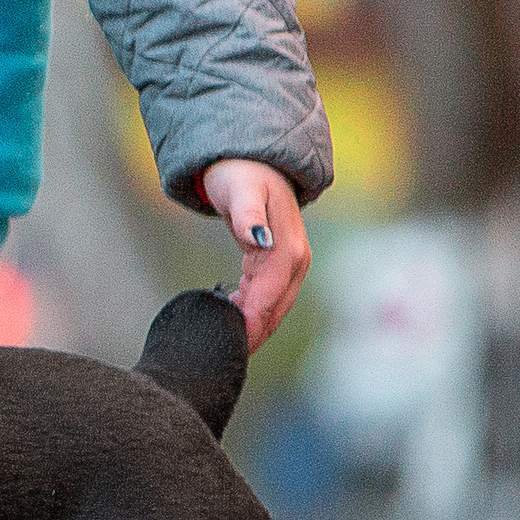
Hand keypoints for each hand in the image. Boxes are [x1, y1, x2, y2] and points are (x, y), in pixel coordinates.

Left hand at [199, 159, 309, 352]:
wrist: (252, 161)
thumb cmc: (241, 174)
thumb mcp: (241, 191)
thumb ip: (247, 216)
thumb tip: (257, 240)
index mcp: (288, 249)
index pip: (269, 299)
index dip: (251, 325)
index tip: (232, 347)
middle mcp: (295, 260)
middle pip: (274, 310)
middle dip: (253, 335)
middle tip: (223, 358)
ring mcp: (290, 264)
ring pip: (273, 308)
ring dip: (252, 328)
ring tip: (225, 345)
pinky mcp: (278, 265)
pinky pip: (267, 297)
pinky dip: (251, 313)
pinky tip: (230, 318)